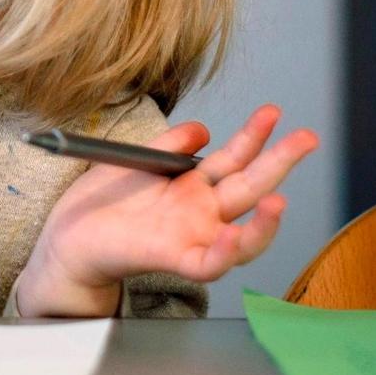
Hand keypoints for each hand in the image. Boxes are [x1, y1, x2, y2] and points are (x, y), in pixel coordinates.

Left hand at [14, 104, 317, 316]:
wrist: (67, 236)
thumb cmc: (101, 202)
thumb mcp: (138, 160)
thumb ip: (171, 145)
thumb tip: (205, 129)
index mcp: (193, 187)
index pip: (235, 159)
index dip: (255, 136)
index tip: (273, 111)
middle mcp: (200, 213)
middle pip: (250, 187)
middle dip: (281, 163)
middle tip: (308, 138)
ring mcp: (191, 237)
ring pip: (243, 236)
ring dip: (265, 222)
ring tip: (279, 198)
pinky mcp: (172, 258)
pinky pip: (208, 263)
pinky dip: (225, 253)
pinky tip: (233, 234)